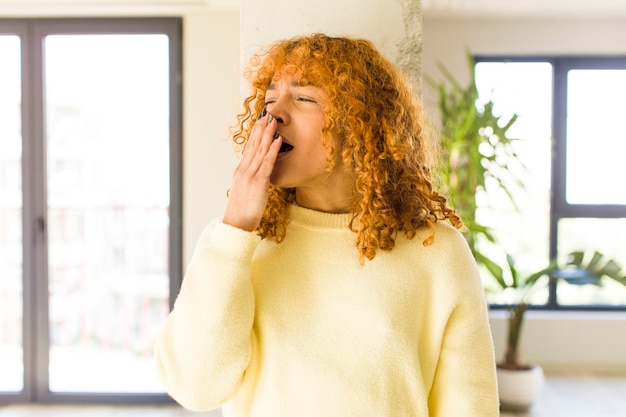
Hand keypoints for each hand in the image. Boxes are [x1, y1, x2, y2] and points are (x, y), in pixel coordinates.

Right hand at [222, 114, 281, 230]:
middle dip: (261, 129)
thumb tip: (259, 174)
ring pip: (260, 150)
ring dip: (268, 134)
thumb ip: (251, 180)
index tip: (260, 121)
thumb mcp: (245, 191)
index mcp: (240, 171)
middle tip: (267, 114)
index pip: (249, 148)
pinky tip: (278, 140)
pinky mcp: (258, 182)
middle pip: (253, 145)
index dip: (255, 133)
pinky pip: (267, 163)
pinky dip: (273, 150)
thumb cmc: (242, 211)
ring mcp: (250, 175)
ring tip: (274, 121)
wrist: (236, 224)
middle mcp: (244, 169)